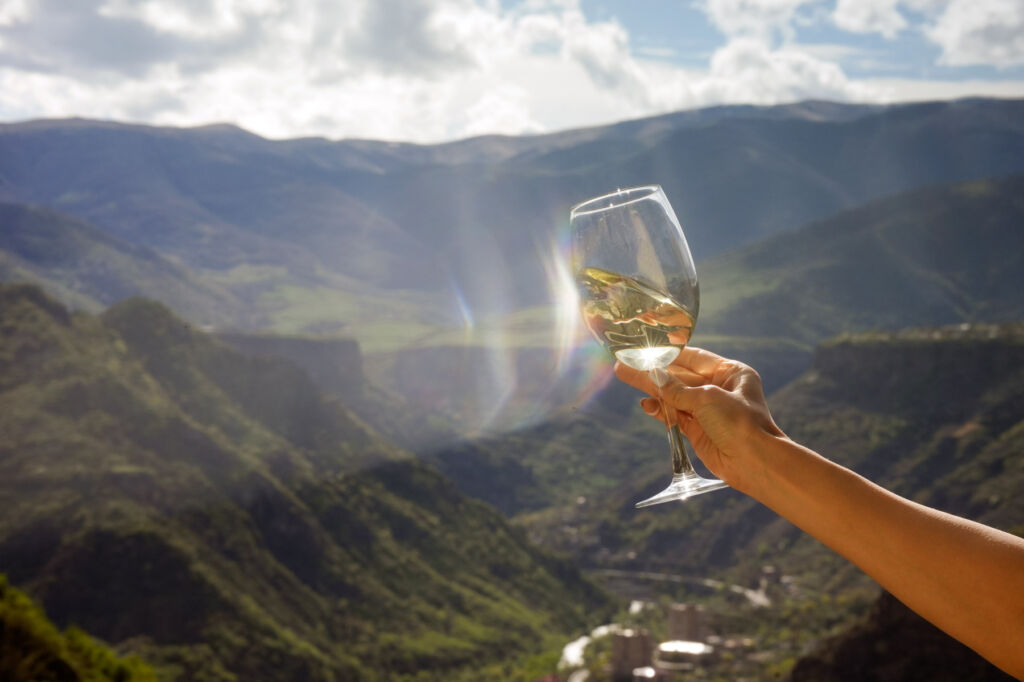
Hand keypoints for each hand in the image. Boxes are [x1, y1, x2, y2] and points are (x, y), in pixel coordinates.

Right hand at [614, 346, 785, 494]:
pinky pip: (675, 415)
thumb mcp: (706, 398)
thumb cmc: (740, 423)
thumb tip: (651, 376)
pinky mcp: (699, 430)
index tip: (646, 349)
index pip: (694, 358)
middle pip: (680, 377)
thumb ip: (675, 388)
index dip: (669, 354)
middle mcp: (720, 389)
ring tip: (626, 376)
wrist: (753, 462)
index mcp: (731, 373)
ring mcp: (709, 411)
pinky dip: (660, 410)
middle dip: (654, 372)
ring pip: (675, 396)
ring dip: (653, 390)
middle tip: (628, 363)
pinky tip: (646, 404)